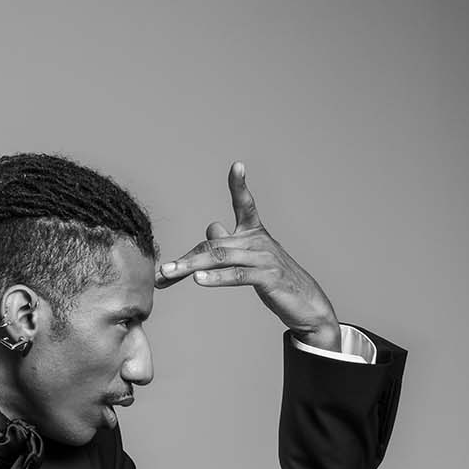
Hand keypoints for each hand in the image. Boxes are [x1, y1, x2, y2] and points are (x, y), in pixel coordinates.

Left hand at [156, 164, 339, 346]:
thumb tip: (211, 226)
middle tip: (162, 271)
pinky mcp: (268, 277)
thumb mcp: (251, 257)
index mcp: (255, 231)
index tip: (237, 165)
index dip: (240, 185)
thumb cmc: (275, 280)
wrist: (306, 303)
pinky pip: (237, 275)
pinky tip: (198, 279)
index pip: (245, 203)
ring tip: (169, 274)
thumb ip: (229, 242)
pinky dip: (216, 278)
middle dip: (186, 258)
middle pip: (214, 244)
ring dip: (191, 266)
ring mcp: (264, 257)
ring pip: (220, 258)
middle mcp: (259, 240)